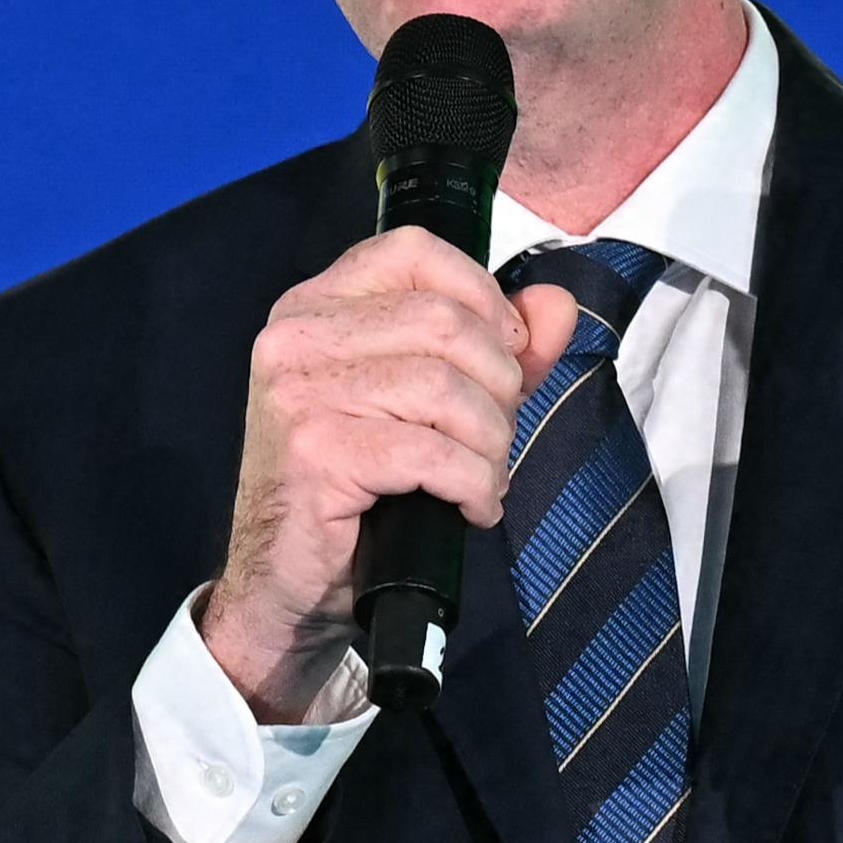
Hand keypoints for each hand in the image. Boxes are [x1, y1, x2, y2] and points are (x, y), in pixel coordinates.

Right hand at [202, 232, 581, 724]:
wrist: (287, 590)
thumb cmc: (356, 494)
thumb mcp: (430, 407)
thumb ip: (497, 350)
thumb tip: (555, 304)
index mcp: (316, 306)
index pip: (415, 252)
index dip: (481, 298)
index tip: (502, 357)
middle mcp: (297, 336)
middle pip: (446, 322)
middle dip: (497, 387)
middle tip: (491, 440)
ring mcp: (299, 393)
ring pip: (446, 387)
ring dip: (489, 444)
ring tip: (479, 479)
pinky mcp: (316, 452)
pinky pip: (433, 452)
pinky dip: (473, 484)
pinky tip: (467, 506)